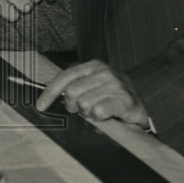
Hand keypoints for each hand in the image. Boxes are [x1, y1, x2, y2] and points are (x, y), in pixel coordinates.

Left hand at [35, 60, 149, 130]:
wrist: (143, 107)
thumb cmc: (112, 97)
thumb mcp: (92, 86)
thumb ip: (73, 87)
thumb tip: (47, 97)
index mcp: (93, 65)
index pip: (64, 77)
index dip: (49, 92)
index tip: (40, 106)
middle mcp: (104, 72)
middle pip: (71, 92)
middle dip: (73, 106)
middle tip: (83, 110)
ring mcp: (115, 85)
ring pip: (84, 103)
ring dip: (88, 113)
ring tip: (99, 112)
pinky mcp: (124, 100)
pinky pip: (98, 111)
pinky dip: (98, 117)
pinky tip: (106, 115)